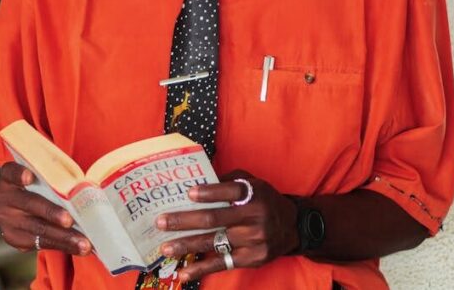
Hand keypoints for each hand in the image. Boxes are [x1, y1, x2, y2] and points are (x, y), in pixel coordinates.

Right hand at [0, 162, 91, 255]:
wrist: (22, 206)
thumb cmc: (40, 184)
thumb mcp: (42, 176)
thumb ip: (55, 177)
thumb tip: (87, 183)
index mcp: (9, 177)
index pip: (10, 172)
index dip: (19, 174)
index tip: (29, 177)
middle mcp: (4, 197)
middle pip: (29, 203)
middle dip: (51, 213)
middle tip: (69, 220)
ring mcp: (7, 220)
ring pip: (37, 228)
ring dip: (63, 236)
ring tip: (82, 242)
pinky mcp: (14, 238)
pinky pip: (40, 243)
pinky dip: (63, 244)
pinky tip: (78, 246)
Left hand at [156, 171, 298, 283]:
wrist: (292, 227)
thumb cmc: (265, 200)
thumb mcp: (253, 183)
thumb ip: (230, 181)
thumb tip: (199, 180)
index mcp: (254, 194)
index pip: (230, 191)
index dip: (209, 192)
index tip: (188, 193)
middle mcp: (254, 217)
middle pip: (214, 219)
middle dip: (185, 220)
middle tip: (162, 221)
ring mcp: (253, 240)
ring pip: (214, 242)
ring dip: (187, 245)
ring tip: (166, 248)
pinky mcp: (251, 259)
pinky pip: (223, 263)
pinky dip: (202, 269)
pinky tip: (184, 272)